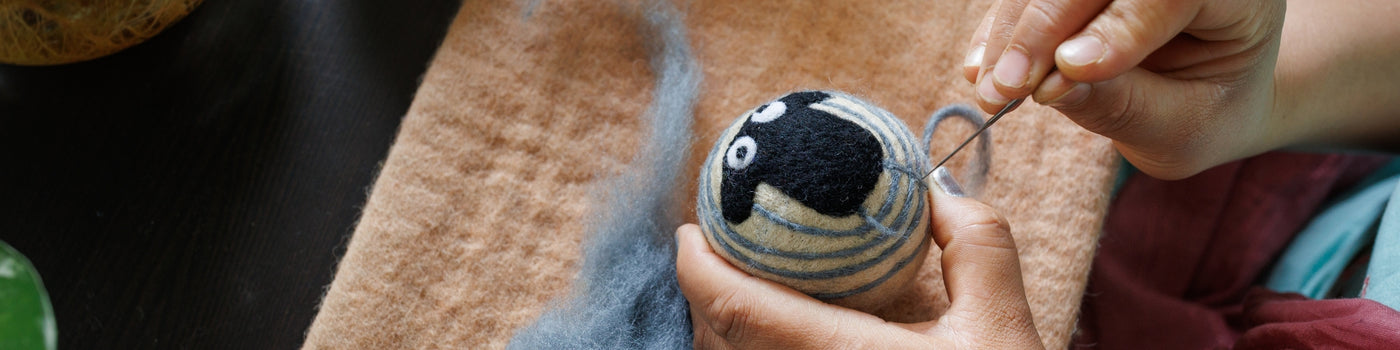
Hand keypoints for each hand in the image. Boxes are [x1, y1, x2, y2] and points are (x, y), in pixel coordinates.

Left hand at [675, 184, 1042, 348]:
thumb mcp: (1002, 325)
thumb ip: (975, 245)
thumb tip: (936, 193)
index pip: (738, 308)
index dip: (697, 266)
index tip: (691, 228)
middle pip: (718, 339)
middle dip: (703, 289)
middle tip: (716, 243)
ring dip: (723, 324)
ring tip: (741, 283)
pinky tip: (773, 330)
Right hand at [964, 0, 1285, 178]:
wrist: (1202, 90)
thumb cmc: (1203, 110)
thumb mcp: (1179, 126)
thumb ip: (1123, 104)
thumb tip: (1055, 81)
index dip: (1118, 27)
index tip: (1070, 71)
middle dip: (1041, 29)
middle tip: (1005, 88)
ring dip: (1011, 31)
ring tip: (990, 90)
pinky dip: (1000, 28)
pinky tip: (982, 68)